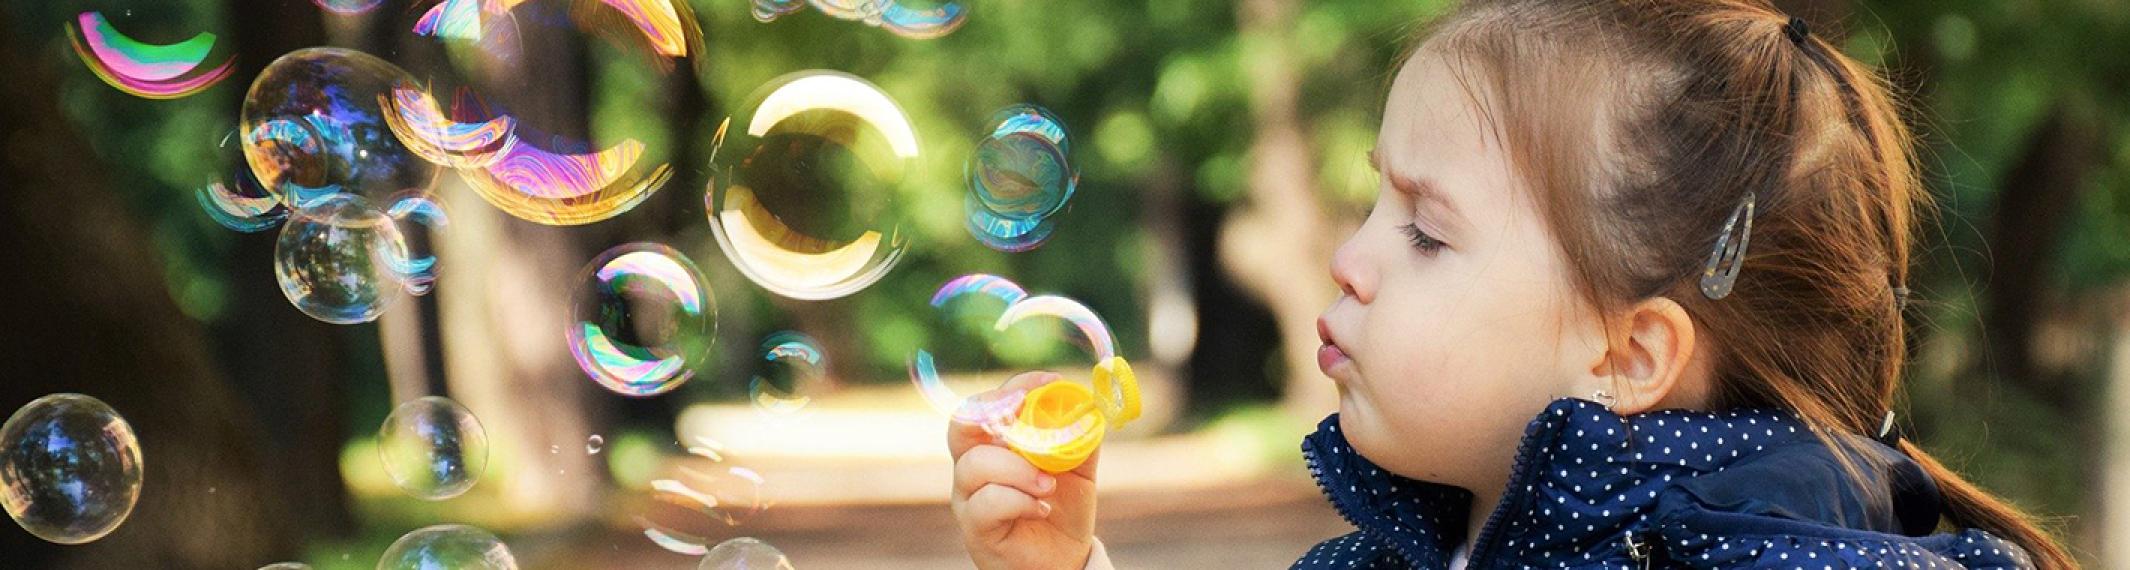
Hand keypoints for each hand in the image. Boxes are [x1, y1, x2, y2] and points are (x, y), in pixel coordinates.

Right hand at [949, 371, 1099, 569]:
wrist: (1061, 560)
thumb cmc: (1061, 510)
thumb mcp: (1079, 470)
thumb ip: (1081, 438)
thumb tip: (1089, 406)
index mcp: (994, 444)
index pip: (989, 403)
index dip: (1015, 386)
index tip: (1050, 382)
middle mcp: (973, 466)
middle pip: (961, 425)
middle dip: (994, 411)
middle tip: (1027, 412)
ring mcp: (969, 498)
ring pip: (975, 465)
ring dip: (1019, 469)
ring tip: (1048, 485)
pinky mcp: (975, 528)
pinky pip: (986, 503)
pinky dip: (1019, 501)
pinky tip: (1041, 509)